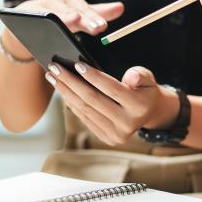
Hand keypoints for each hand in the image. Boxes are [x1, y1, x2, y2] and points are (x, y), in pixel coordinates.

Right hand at [1, 0, 124, 59]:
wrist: (25, 26)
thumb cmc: (56, 21)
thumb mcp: (77, 19)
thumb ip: (97, 13)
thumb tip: (121, 7)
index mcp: (69, 1)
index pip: (83, 7)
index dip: (93, 16)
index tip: (103, 27)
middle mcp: (54, 1)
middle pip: (69, 7)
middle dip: (83, 17)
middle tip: (97, 27)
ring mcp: (37, 6)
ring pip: (51, 10)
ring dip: (63, 15)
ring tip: (74, 20)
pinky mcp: (21, 14)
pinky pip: (30, 14)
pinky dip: (36, 17)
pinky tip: (44, 22)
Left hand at [44, 63, 179, 145]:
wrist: (149, 112)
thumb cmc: (144, 89)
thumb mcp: (148, 78)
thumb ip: (140, 74)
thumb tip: (130, 76)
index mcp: (139, 107)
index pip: (111, 89)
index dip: (94, 76)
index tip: (77, 64)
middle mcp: (127, 124)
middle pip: (92, 100)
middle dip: (71, 82)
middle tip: (54, 67)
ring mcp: (116, 134)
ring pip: (85, 110)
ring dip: (65, 92)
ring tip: (53, 77)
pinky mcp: (107, 137)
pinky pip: (85, 118)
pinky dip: (71, 103)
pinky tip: (62, 91)